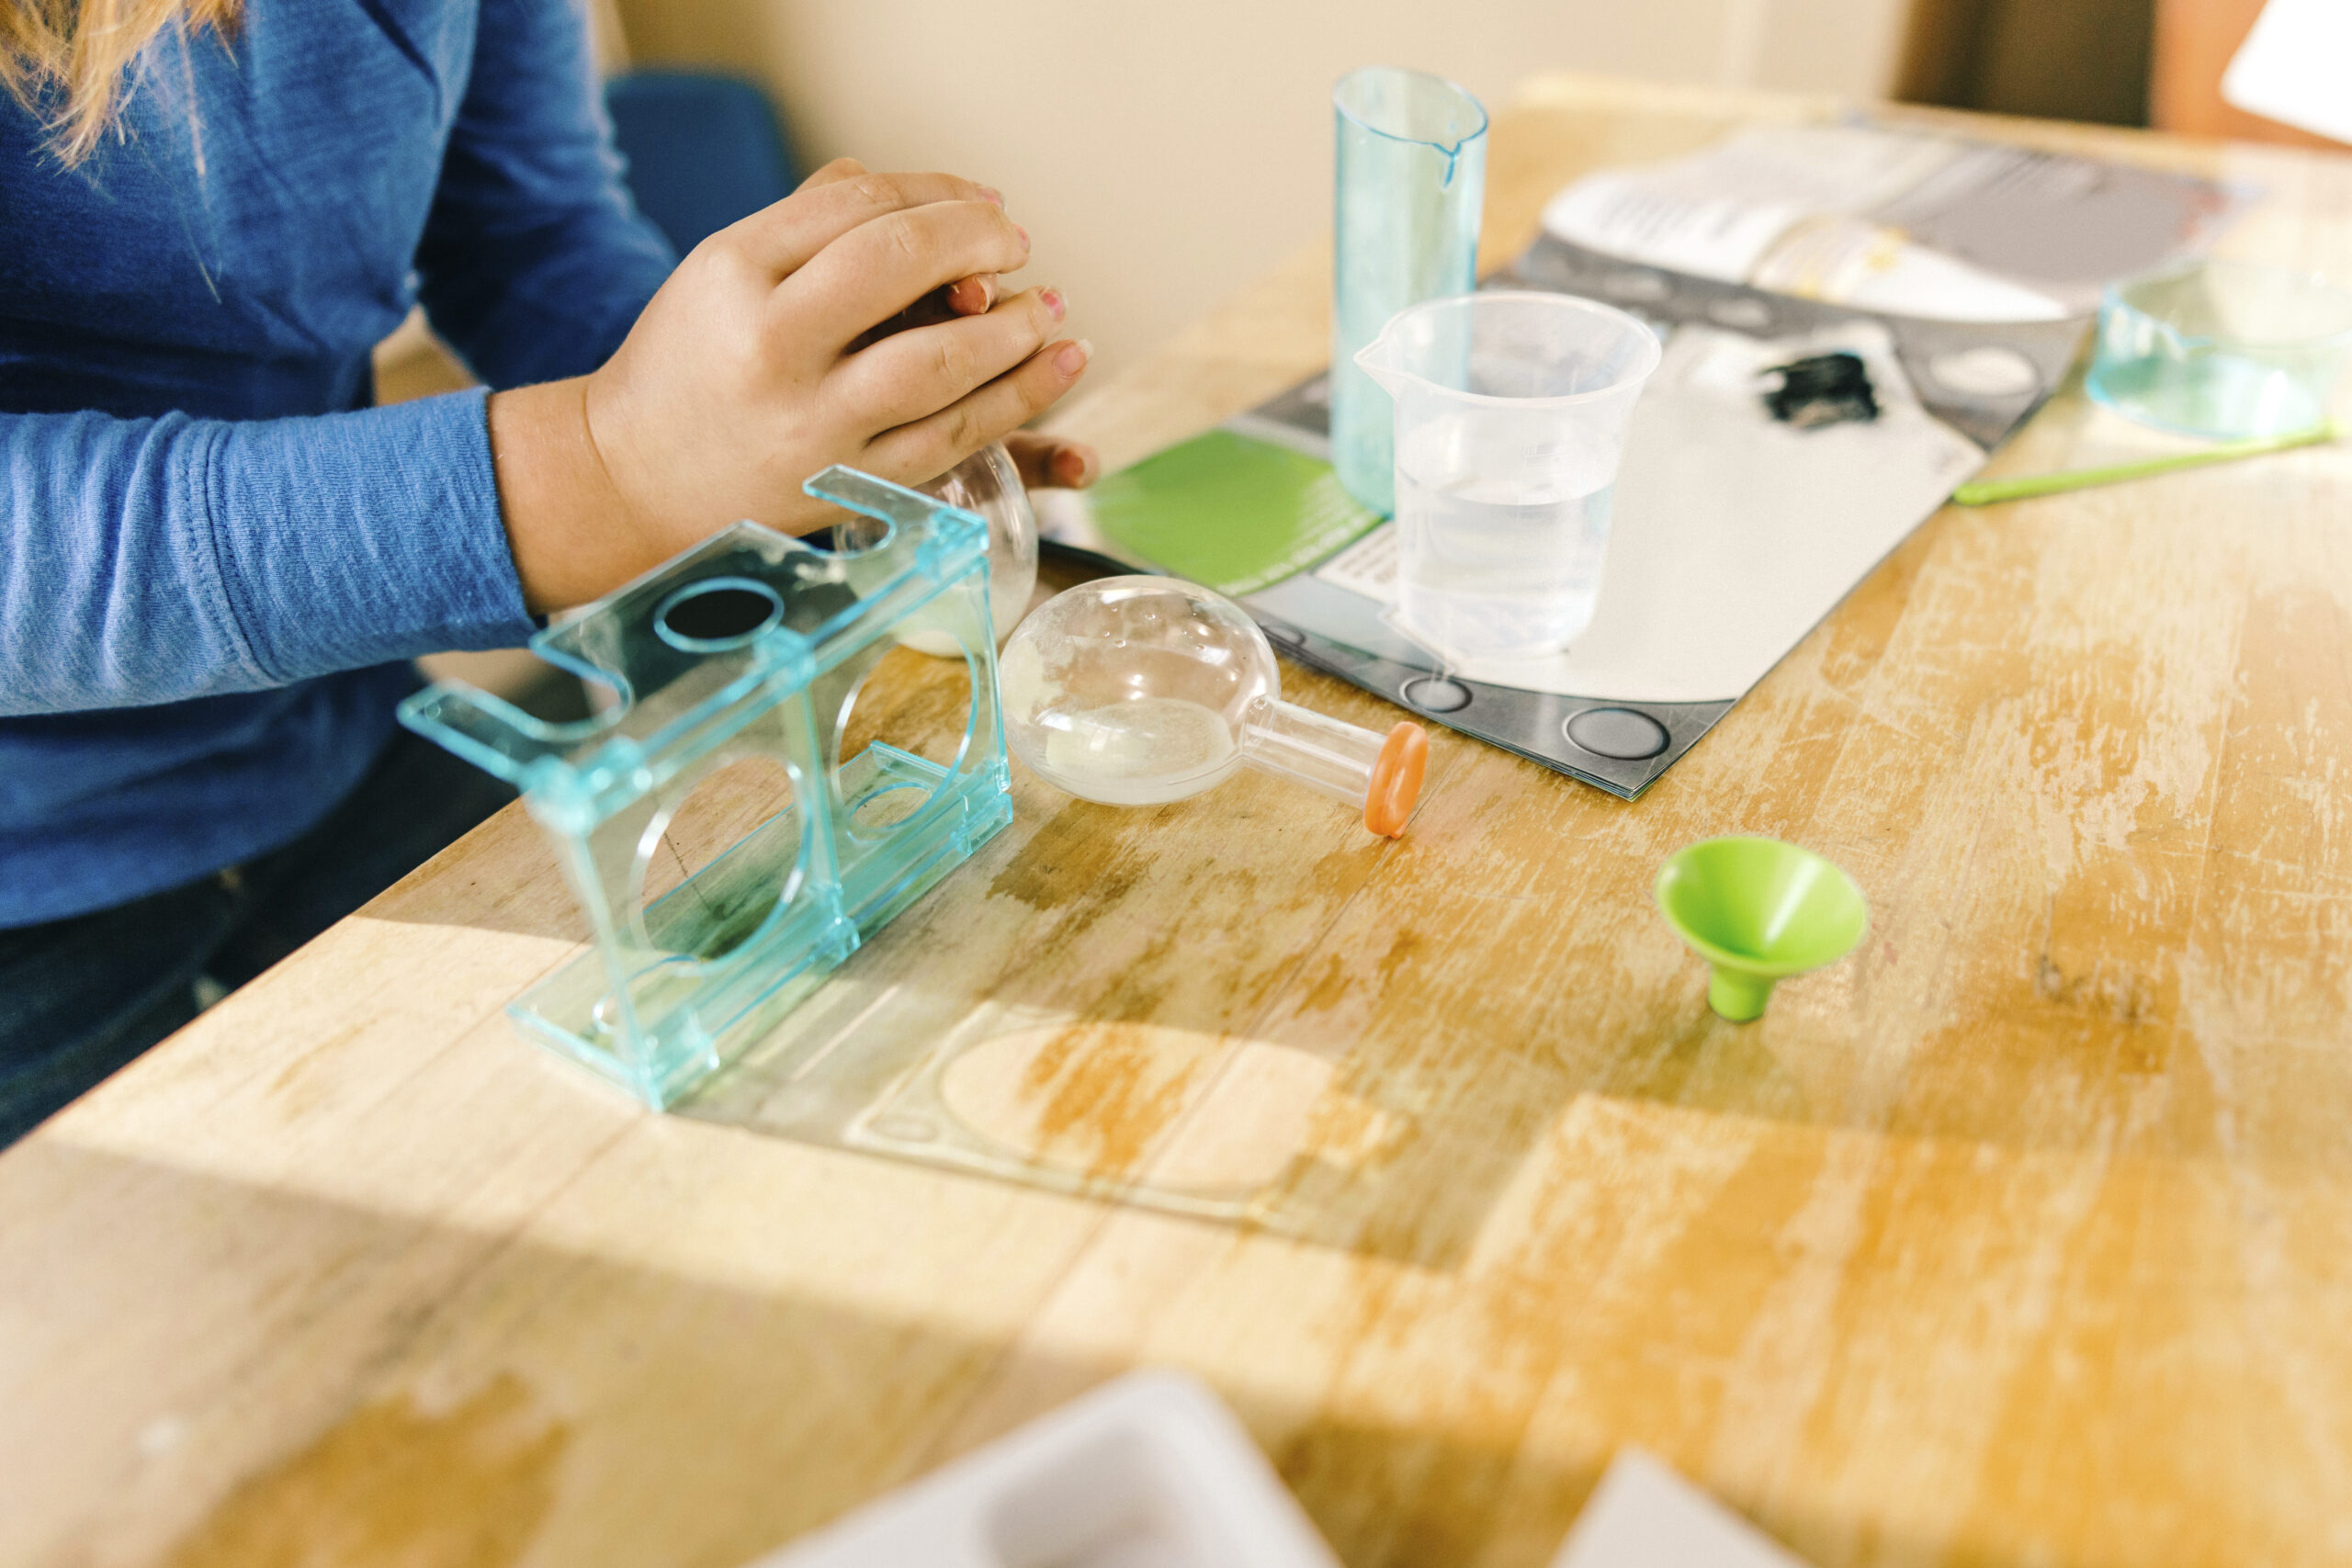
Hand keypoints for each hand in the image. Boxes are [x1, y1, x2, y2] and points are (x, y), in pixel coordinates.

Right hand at [489, 159, 1091, 612]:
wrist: (629, 481)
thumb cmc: (694, 362)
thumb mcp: (724, 271)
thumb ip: (814, 221)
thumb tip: (927, 196)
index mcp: (734, 272)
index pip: (855, 203)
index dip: (936, 193)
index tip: (980, 201)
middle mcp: (772, 345)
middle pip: (897, 262)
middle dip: (975, 239)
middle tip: (1015, 241)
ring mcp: (813, 423)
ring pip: (939, 360)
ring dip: (1014, 326)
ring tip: (1052, 305)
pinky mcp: (849, 487)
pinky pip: (951, 438)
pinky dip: (1017, 399)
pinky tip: (1056, 363)